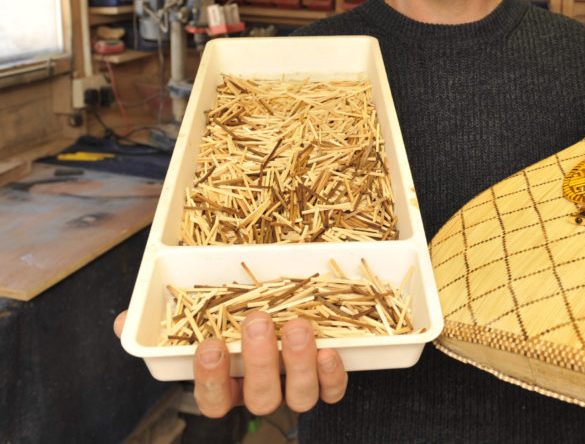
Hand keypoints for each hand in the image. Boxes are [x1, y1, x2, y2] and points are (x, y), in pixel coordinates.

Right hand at [113, 310, 347, 417]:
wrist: (280, 311)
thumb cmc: (227, 320)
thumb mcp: (193, 318)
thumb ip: (158, 323)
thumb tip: (126, 322)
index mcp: (226, 385)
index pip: (212, 399)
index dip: (211, 379)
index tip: (209, 345)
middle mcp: (260, 393)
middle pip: (260, 396)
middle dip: (259, 360)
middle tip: (258, 321)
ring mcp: (294, 390)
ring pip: (299, 396)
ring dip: (298, 364)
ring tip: (298, 326)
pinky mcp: (325, 382)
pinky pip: (332, 391)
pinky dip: (333, 375)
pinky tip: (328, 350)